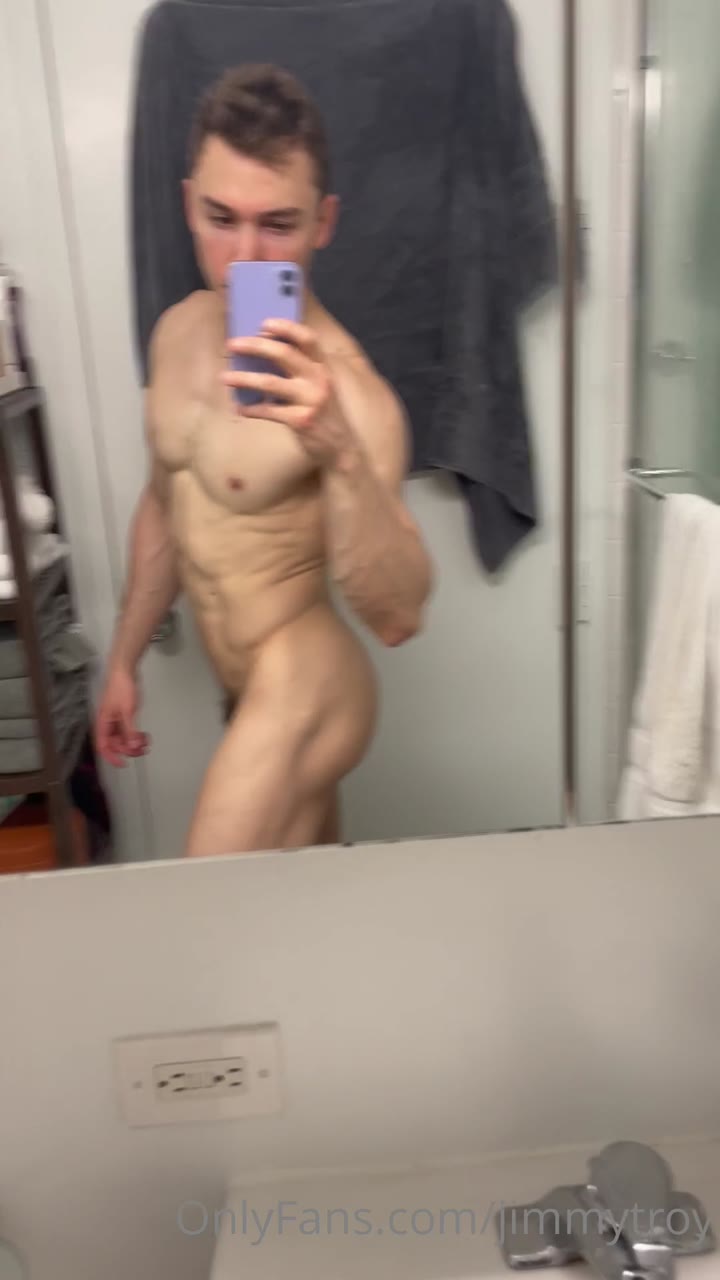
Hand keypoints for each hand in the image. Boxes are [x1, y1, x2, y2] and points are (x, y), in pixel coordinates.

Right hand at [94, 665, 148, 767]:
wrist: (124, 670)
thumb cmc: (122, 689)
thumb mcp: (127, 711)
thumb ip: (129, 730)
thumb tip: (132, 747)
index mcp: (103, 724)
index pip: (103, 747)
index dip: (112, 757)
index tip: (124, 764)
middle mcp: (107, 724)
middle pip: (115, 744)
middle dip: (128, 749)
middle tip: (143, 749)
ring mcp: (116, 720)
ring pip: (123, 738)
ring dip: (134, 743)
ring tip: (147, 742)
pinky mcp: (123, 715)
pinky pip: (128, 730)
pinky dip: (136, 735)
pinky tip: (145, 735)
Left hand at [223, 319, 353, 465]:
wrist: (341, 447)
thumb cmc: (324, 413)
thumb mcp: (320, 386)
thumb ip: (301, 370)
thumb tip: (264, 355)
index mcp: (323, 367)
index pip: (307, 338)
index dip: (286, 327)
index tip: (263, 323)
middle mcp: (318, 379)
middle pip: (284, 354)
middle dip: (255, 346)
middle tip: (232, 344)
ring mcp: (310, 400)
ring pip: (270, 382)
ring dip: (243, 379)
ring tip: (225, 378)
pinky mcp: (301, 421)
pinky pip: (269, 411)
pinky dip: (251, 409)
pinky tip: (240, 409)